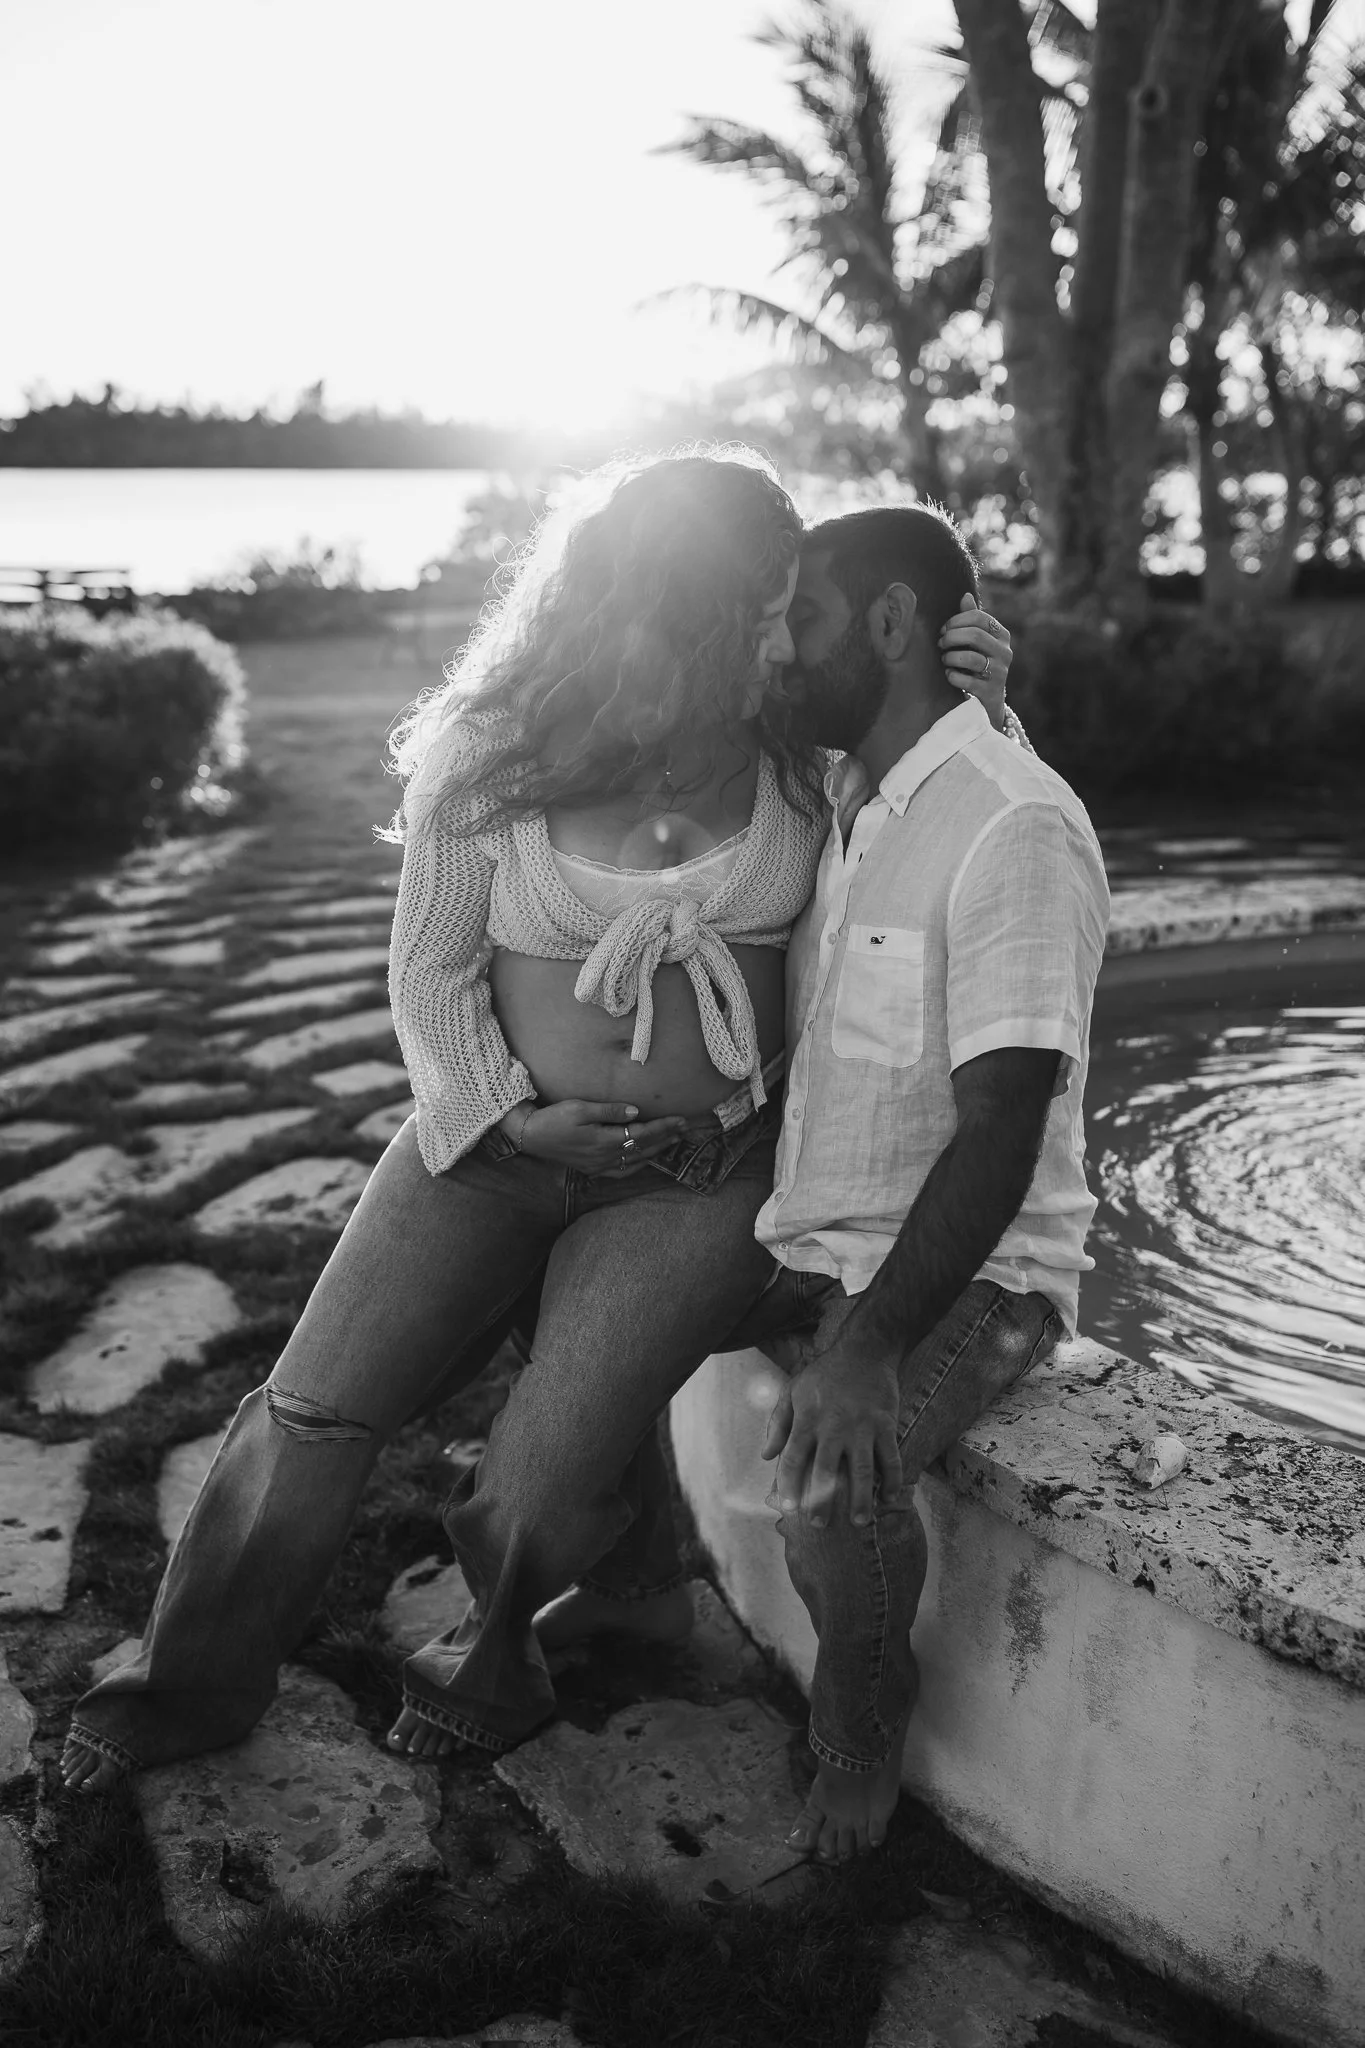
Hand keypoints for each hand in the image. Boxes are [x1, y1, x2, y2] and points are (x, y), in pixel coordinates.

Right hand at [517, 1098, 685, 1170]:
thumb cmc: (554, 1117)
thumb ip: (610, 1111)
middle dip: (666, 1138)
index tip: (681, 1120)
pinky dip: (638, 1165)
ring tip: (672, 1142)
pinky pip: (622, 1171)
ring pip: (636, 1161)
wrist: (531, 1136)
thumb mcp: (581, 1107)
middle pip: (643, 1148)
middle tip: (685, 1129)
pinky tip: (645, 1160)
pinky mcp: (592, 1169)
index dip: (664, 1127)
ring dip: (656, 1151)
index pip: (643, 1134)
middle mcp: (605, 1157)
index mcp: (605, 1140)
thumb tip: (636, 1112)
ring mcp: (599, 1166)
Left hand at [761, 1353, 902, 1528]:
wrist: (864, 1351)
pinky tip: (890, 1499)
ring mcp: (862, 1426)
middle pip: (825, 1471)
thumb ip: (778, 1423)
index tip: (788, 1508)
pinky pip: (891, 1457)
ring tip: (857, 1522)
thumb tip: (766, 1456)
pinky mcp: (886, 1424)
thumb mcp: (793, 1391)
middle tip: (819, 1525)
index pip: (792, 1459)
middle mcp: (833, 1426)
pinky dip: (893, 1480)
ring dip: (859, 1498)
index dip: (788, 1486)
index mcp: (807, 1419)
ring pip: (862, 1470)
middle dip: (821, 1501)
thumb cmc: (824, 1374)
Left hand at [939, 592, 1012, 729]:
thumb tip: (965, 595)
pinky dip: (953, 676)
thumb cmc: (978, 664)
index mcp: (1002, 635)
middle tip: (940, 644)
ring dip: (951, 657)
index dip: (956, 620)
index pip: (979, 617)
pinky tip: (949, 675)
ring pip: (971, 658)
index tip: (943, 629)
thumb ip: (972, 620)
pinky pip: (967, 680)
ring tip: (945, 660)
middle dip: (952, 637)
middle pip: (975, 635)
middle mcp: (1005, 652)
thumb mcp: (977, 642)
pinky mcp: (991, 691)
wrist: (987, 701)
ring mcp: (1000, 672)